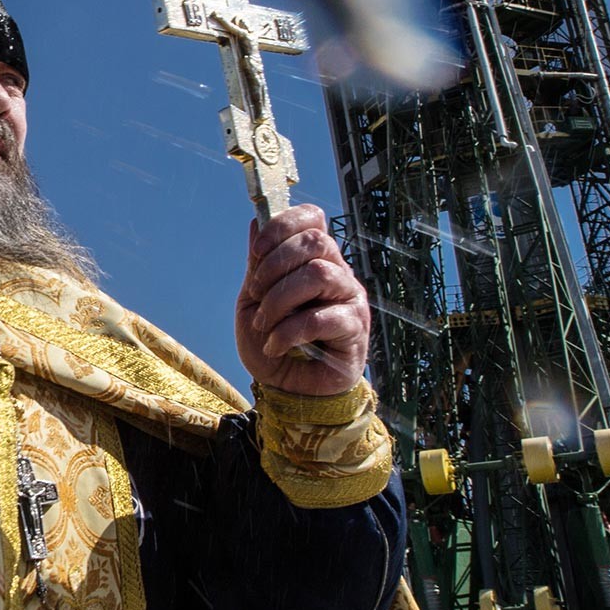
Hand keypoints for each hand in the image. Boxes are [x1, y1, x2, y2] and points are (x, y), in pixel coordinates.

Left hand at [233, 204, 370, 396]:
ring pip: (319, 274)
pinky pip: (322, 318)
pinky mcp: (355, 330)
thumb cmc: (273, 343)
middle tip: (256, 293)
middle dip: (276, 264)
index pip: (313, 219)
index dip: (284, 225)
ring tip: (265, 324)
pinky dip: (288, 332)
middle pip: (316, 241)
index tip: (257, 251)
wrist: (288, 391)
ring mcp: (350, 300)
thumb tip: (255, 222)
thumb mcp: (254, 301)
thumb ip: (258, 265)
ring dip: (280, 299)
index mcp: (314, 260)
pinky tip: (275, 346)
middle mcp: (338, 273)